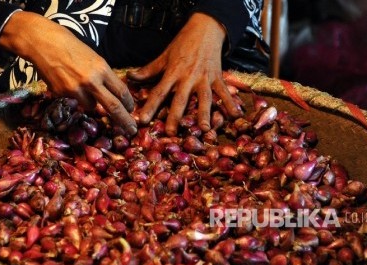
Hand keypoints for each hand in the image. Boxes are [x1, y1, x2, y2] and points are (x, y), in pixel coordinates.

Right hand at [0, 12, 136, 134]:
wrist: (43, 42)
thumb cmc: (71, 47)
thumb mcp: (94, 58)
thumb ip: (104, 76)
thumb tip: (113, 93)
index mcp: (102, 69)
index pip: (122, 91)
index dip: (128, 103)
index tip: (131, 110)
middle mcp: (91, 81)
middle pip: (113, 106)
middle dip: (124, 120)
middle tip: (131, 130)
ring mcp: (75, 89)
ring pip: (92, 106)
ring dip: (91, 101)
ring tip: (80, 85)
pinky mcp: (62, 94)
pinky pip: (75, 101)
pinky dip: (74, 95)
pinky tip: (66, 81)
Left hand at [127, 12, 241, 135]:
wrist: (205, 29)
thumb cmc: (183, 44)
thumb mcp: (164, 56)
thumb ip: (149, 70)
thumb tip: (130, 77)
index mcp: (173, 73)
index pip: (159, 92)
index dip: (150, 106)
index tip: (143, 120)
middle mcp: (188, 78)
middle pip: (180, 99)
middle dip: (175, 117)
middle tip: (171, 133)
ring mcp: (204, 78)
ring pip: (203, 98)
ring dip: (204, 114)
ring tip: (205, 129)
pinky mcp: (217, 77)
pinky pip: (224, 92)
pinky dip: (230, 104)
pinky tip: (236, 116)